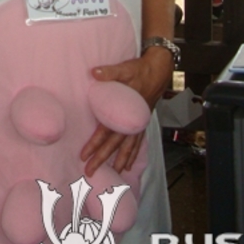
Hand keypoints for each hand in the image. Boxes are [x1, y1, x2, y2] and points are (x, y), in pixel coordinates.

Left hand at [80, 49, 173, 175]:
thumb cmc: (140, 70)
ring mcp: (138, 123)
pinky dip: (133, 154)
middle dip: (102, 159)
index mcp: (124, 109)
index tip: (84, 155)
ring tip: (112, 175)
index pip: (106, 130)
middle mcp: (132, 120)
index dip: (95, 143)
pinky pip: (137, 142)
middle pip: (115, 144)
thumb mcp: (124, 68)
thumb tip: (95, 73)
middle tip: (90, 171)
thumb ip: (110, 72)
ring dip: (120, 160)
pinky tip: (128, 163)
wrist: (159, 71)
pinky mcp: (142, 121)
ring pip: (128, 146)